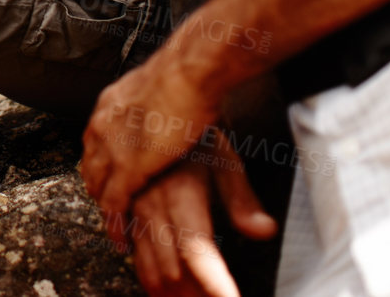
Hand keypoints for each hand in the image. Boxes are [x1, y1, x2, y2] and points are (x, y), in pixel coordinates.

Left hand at [81, 53, 221, 241]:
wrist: (188, 73)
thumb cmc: (187, 75)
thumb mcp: (161, 88)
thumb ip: (157, 101)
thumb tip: (169, 101)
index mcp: (110, 105)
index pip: (95, 141)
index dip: (103, 163)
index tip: (110, 176)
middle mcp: (102, 126)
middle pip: (91, 165)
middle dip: (100, 187)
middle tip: (112, 207)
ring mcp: (112, 148)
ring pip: (98, 186)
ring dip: (105, 209)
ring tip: (117, 227)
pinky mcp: (128, 168)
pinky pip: (114, 205)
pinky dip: (116, 226)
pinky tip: (122, 240)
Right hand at [127, 143, 276, 296]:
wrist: (154, 110)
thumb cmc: (192, 136)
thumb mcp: (224, 160)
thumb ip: (242, 200)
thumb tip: (265, 231)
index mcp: (179, 195)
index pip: (197, 253)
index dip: (214, 286)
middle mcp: (151, 207)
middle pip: (173, 272)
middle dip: (198, 295)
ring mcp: (134, 213)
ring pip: (150, 270)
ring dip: (175, 293)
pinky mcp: (124, 215)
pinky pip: (135, 258)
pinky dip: (153, 280)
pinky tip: (171, 289)